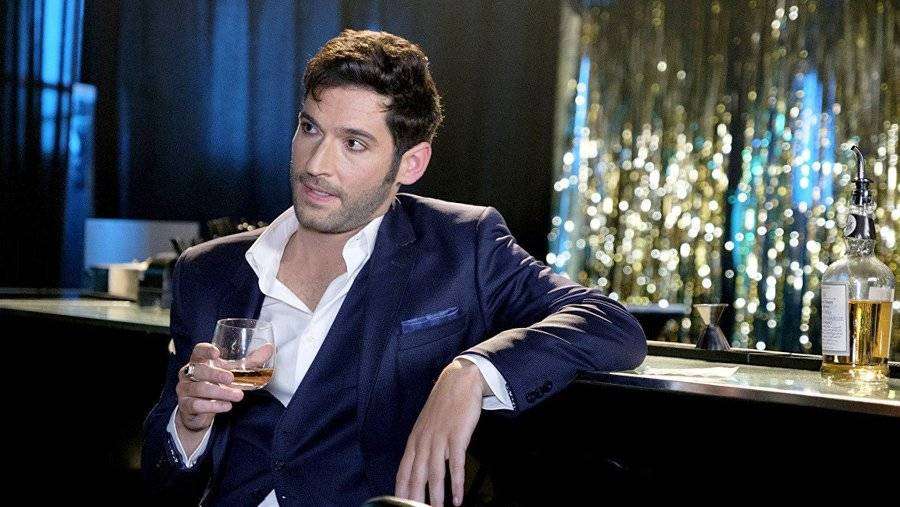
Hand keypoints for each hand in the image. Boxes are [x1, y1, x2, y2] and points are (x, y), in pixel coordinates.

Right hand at [174, 343, 243, 454]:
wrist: (200, 409)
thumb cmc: (216, 383)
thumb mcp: (231, 371)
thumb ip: (249, 362)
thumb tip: (270, 348)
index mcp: (198, 361)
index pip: (197, 351)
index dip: (206, 350)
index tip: (217, 352)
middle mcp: (188, 373)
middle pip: (199, 370)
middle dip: (216, 374)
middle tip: (231, 379)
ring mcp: (184, 389)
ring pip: (200, 389)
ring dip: (220, 393)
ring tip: (238, 395)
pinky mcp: (186, 405)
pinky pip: (197, 405)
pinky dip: (213, 406)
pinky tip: (227, 406)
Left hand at [395, 359, 485, 505]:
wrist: (459, 381)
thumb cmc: (444, 405)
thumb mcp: (427, 426)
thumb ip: (423, 447)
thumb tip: (422, 469)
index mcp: (415, 440)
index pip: (403, 471)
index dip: (400, 491)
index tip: (399, 506)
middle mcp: (424, 441)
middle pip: (416, 476)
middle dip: (414, 498)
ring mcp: (440, 438)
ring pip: (435, 473)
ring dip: (435, 496)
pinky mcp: (457, 436)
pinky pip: (455, 464)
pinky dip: (456, 483)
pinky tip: (457, 498)